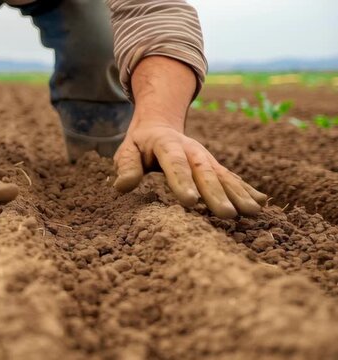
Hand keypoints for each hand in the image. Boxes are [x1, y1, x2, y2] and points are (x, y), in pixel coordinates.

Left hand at [113, 123, 266, 217]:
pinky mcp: (214, 167)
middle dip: (216, 193)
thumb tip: (122, 185)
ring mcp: (206, 158)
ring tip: (251, 212)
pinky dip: (246, 190)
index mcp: (166, 144)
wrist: (160, 126)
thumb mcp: (127, 151)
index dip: (182, 181)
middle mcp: (191, 150)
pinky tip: (261, 203)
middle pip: (204, 172)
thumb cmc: (140, 145)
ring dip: (238, 194)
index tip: (189, 201)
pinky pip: (232, 178)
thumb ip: (127, 166)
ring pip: (223, 176)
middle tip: (226, 214)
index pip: (174, 163)